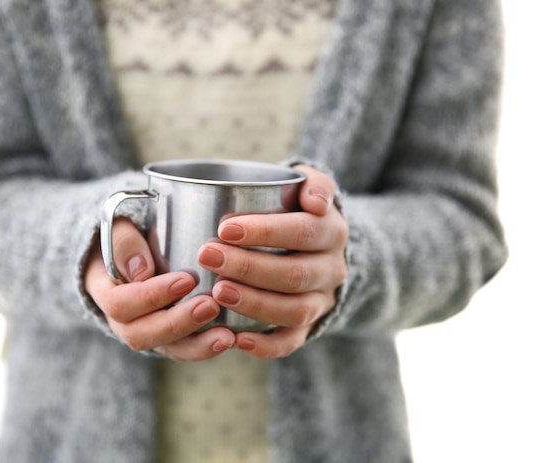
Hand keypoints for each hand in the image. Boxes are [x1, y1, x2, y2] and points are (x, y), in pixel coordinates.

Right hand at [84, 218, 234, 359]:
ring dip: (198, 345)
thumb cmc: (126, 234)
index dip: (152, 296)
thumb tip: (141, 271)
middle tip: (211, 305)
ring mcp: (146, 331)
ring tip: (226, 336)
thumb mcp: (117, 227)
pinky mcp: (169, 337)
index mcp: (104, 291)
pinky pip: (185, 349)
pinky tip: (231, 338)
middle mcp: (121, 320)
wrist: (132, 250)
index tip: (187, 279)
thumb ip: (124, 242)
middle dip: (178, 322)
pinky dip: (207, 347)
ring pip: (167, 348)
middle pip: (142, 334)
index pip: (121, 303)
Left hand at [197, 165, 347, 357]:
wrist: (318, 244)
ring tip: (218, 292)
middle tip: (208, 256)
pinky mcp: (309, 325)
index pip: (304, 231)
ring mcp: (321, 300)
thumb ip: (313, 183)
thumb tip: (315, 201)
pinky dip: (266, 346)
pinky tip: (236, 339)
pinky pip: (292, 342)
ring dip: (255, 303)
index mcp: (332, 232)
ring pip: (295, 310)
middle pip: (295, 274)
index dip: (266, 231)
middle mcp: (332, 269)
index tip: (225, 228)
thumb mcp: (310, 185)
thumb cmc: (297, 209)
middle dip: (249, 267)